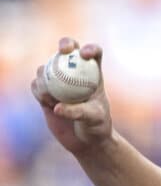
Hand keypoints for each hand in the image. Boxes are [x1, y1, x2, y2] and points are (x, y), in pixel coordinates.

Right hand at [31, 38, 111, 155]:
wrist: (86, 141)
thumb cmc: (97, 127)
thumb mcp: (94, 119)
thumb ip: (79, 112)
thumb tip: (57, 106)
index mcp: (93, 75)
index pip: (94, 54)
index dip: (90, 48)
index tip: (85, 54)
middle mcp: (75, 74)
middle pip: (69, 50)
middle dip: (66, 44)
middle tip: (64, 51)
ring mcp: (58, 82)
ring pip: (47, 68)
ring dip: (46, 75)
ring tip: (52, 96)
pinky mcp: (45, 93)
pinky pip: (37, 85)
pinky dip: (38, 89)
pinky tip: (46, 100)